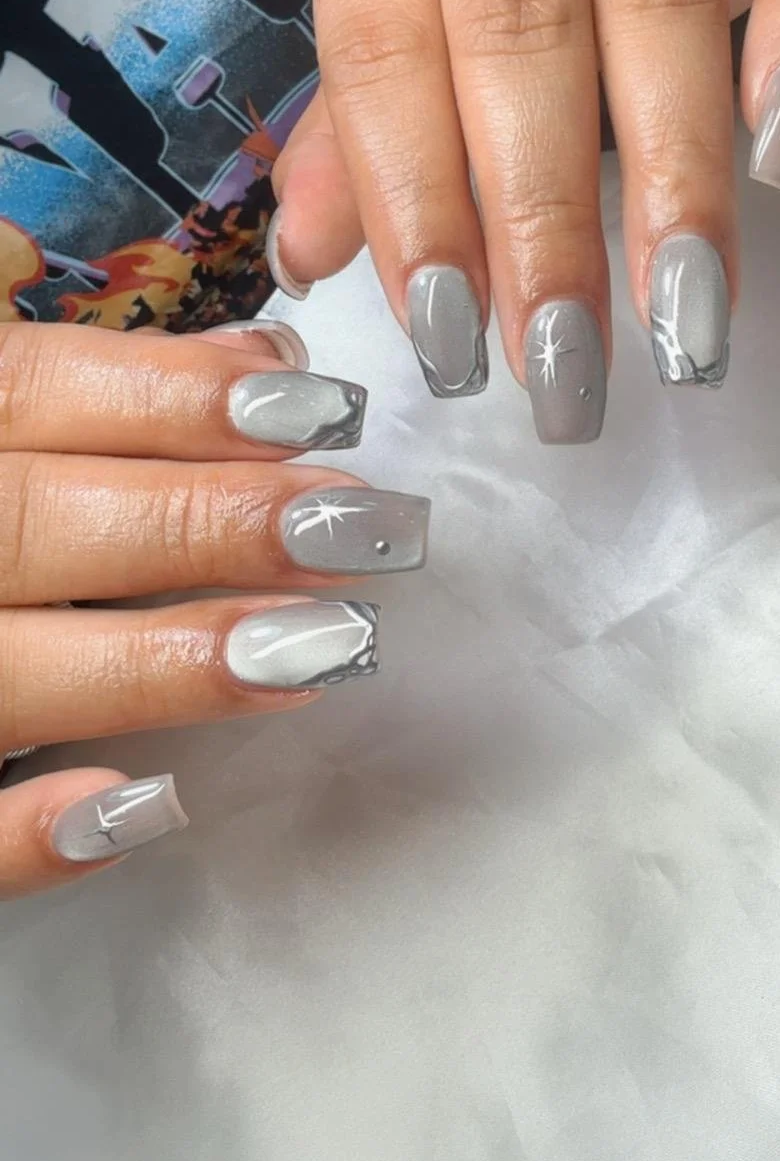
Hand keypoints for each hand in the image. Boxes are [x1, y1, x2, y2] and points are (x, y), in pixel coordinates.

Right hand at [0, 320, 428, 898]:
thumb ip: (45, 369)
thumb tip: (178, 324)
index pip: (33, 393)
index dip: (173, 397)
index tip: (317, 403)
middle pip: (39, 523)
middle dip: (207, 522)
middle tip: (363, 524)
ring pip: (8, 671)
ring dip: (162, 662)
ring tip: (326, 644)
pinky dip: (26, 836)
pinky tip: (148, 807)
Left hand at [272, 0, 779, 434]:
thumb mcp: (388, 44)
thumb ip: (353, 148)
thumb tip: (303, 261)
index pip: (384, 57)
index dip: (417, 204)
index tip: (450, 340)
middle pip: (524, 34)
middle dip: (547, 217)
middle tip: (569, 358)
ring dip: (677, 170)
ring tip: (684, 309)